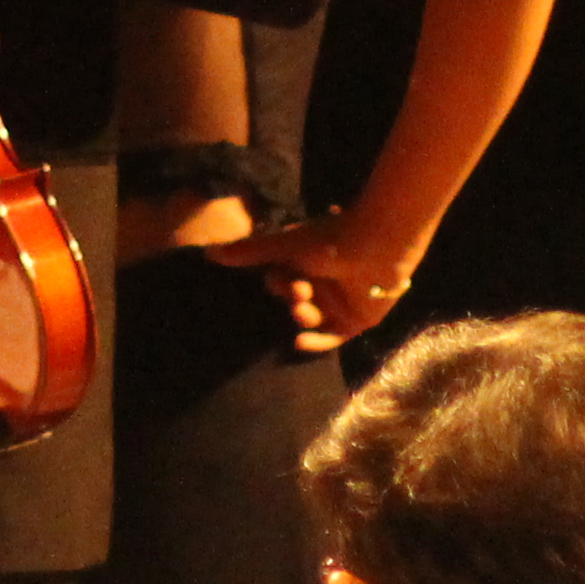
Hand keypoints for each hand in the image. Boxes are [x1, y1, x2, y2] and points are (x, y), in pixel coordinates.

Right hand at [210, 217, 417, 350]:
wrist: (376, 248)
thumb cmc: (330, 241)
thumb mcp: (283, 246)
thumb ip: (248, 251)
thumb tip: (208, 252)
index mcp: (310, 262)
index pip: (283, 280)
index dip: (278, 283)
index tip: (279, 278)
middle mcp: (325, 282)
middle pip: (297, 300)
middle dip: (293, 298)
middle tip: (300, 292)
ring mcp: (342, 302)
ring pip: (313, 319)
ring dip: (304, 316)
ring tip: (305, 307)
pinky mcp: (358, 320)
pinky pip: (334, 338)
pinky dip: (317, 342)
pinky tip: (298, 343)